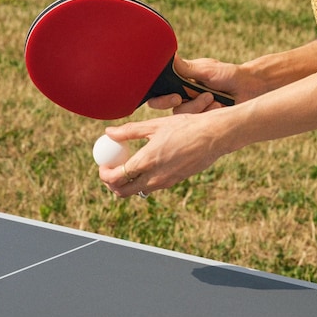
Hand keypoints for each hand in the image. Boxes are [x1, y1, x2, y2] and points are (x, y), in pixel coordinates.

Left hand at [99, 108, 226, 197]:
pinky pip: (152, 186)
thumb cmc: (185, 126)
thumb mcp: (155, 125)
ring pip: (138, 191)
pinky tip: (146, 164)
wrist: (213, 136)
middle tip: (111, 170)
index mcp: (147, 160)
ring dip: (128, 184)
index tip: (103, 165)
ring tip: (127, 166)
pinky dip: (143, 180)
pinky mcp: (174, 181)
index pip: (116, 177)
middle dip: (112, 184)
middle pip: (123, 191)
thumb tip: (108, 133)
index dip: (104, 174)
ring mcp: (165, 182)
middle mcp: (154, 176)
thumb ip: (129, 131)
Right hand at [146, 53, 268, 113]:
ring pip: (183, 114)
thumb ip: (187, 68)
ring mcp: (195, 107)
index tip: (175, 97)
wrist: (249, 88)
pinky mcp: (204, 117)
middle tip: (181, 100)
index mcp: (182, 80)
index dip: (161, 97)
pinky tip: (219, 105)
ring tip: (213, 98)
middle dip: (177, 104)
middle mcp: (185, 94)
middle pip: (168, 106)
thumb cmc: (229, 74)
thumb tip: (169, 57)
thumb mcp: (207, 70)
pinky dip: (208, 112)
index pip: (161, 90)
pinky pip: (198, 121)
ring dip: (197, 106)